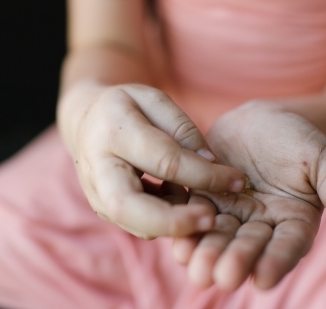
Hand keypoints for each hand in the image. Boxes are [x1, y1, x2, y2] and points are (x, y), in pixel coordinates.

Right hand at [62, 83, 245, 238]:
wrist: (87, 122)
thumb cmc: (127, 107)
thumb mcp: (155, 100)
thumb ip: (183, 129)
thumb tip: (211, 164)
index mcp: (114, 132)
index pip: (165, 161)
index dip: (205, 175)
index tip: (238, 181)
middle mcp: (98, 169)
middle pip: (130, 208)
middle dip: (175, 221)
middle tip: (212, 220)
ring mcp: (97, 195)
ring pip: (136, 225)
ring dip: (176, 224)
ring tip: (201, 205)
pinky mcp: (106, 211)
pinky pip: (141, 225)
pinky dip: (168, 221)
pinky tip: (181, 200)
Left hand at [173, 101, 325, 288]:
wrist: (263, 121)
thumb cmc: (299, 139)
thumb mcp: (325, 159)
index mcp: (293, 221)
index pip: (288, 246)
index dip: (276, 262)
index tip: (264, 279)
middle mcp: (261, 225)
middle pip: (248, 247)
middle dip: (235, 262)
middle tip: (221, 277)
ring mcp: (231, 213)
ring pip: (219, 237)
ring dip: (207, 254)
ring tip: (195, 269)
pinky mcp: (206, 198)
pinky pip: (195, 215)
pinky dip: (187, 229)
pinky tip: (178, 244)